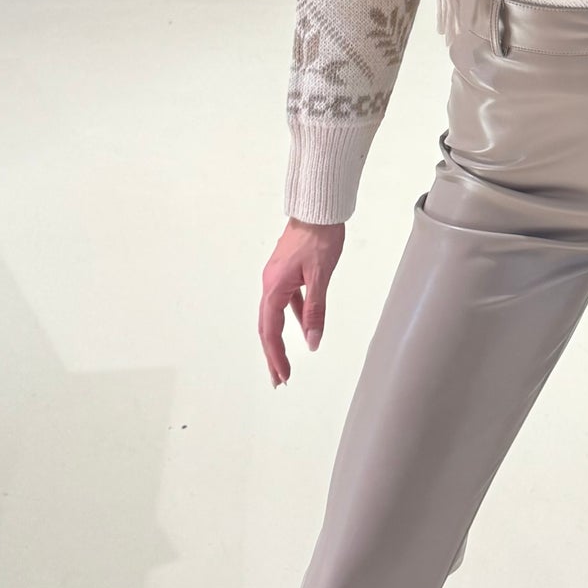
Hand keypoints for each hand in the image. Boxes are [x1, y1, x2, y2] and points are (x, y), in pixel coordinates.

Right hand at [257, 218, 344, 384]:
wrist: (318, 208)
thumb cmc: (319, 236)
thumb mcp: (320, 277)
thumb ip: (315, 311)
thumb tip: (313, 341)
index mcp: (274, 287)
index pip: (271, 331)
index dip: (276, 355)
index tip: (283, 375)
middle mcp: (271, 283)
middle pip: (267, 327)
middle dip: (273, 354)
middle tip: (279, 378)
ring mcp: (278, 277)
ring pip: (275, 315)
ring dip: (281, 339)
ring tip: (287, 361)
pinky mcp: (287, 271)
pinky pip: (286, 301)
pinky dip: (293, 318)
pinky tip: (304, 327)